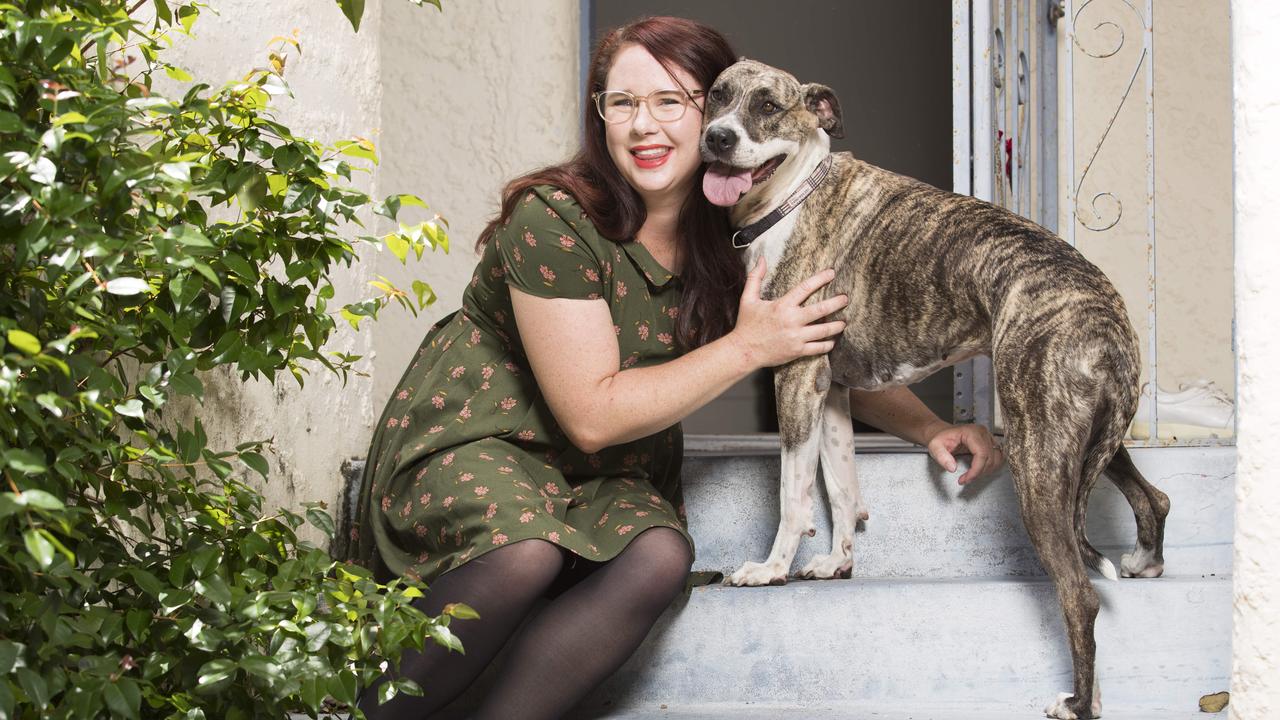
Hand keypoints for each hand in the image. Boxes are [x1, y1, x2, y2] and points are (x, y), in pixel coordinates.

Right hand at [729, 258, 848, 368]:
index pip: (805, 288)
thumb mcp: (748, 299)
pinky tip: (832, 341)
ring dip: (837, 325)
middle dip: (836, 303)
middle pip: (821, 310)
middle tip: (845, 298)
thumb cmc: (746, 324)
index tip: (832, 273)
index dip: (820, 279)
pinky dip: (827, 344)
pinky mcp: (797, 351)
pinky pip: (818, 348)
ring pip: (823, 330)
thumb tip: (761, 258)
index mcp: (782, 306)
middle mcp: (791, 321)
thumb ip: (755, 277)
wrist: (744, 351)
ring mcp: (796, 337)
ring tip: (844, 322)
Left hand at [926, 423, 1004, 484]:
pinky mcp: (990, 442)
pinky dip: (990, 466)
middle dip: (978, 472)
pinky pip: (997, 457)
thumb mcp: (934, 447)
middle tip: (965, 479)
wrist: (941, 432)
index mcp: (971, 432)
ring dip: (985, 470)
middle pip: (990, 458)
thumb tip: (952, 468)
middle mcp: (982, 433)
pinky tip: (978, 470)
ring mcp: (988, 437)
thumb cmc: (940, 438)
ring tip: (971, 474)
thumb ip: (941, 457)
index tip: (965, 479)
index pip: (981, 454)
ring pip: (996, 459)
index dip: (975, 470)